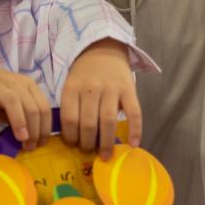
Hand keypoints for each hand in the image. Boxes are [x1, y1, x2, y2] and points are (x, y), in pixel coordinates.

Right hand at [0, 53, 50, 148]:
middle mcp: (15, 84)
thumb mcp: (13, 99)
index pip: (43, 107)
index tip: (41, 144)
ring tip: (21, 139)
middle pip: (31, 106)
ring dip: (19, 122)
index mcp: (28, 85)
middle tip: (30, 147)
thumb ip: (21, 116)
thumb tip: (30, 140)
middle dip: (34, 130)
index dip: (45, 128)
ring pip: (13, 102)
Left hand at [60, 39, 140, 158]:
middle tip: (89, 151)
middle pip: (88, 123)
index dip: (70, 136)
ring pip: (108, 121)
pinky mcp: (129, 89)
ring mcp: (111, 88)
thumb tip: (73, 138)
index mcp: (73, 87)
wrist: (103, 49)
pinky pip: (134, 112)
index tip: (73, 145)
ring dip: (106, 142)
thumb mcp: (70, 84)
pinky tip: (133, 144)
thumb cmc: (84, 73)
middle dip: (87, 143)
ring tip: (105, 155)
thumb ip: (71, 106)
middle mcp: (91, 88)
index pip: (69, 118)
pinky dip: (135, 130)